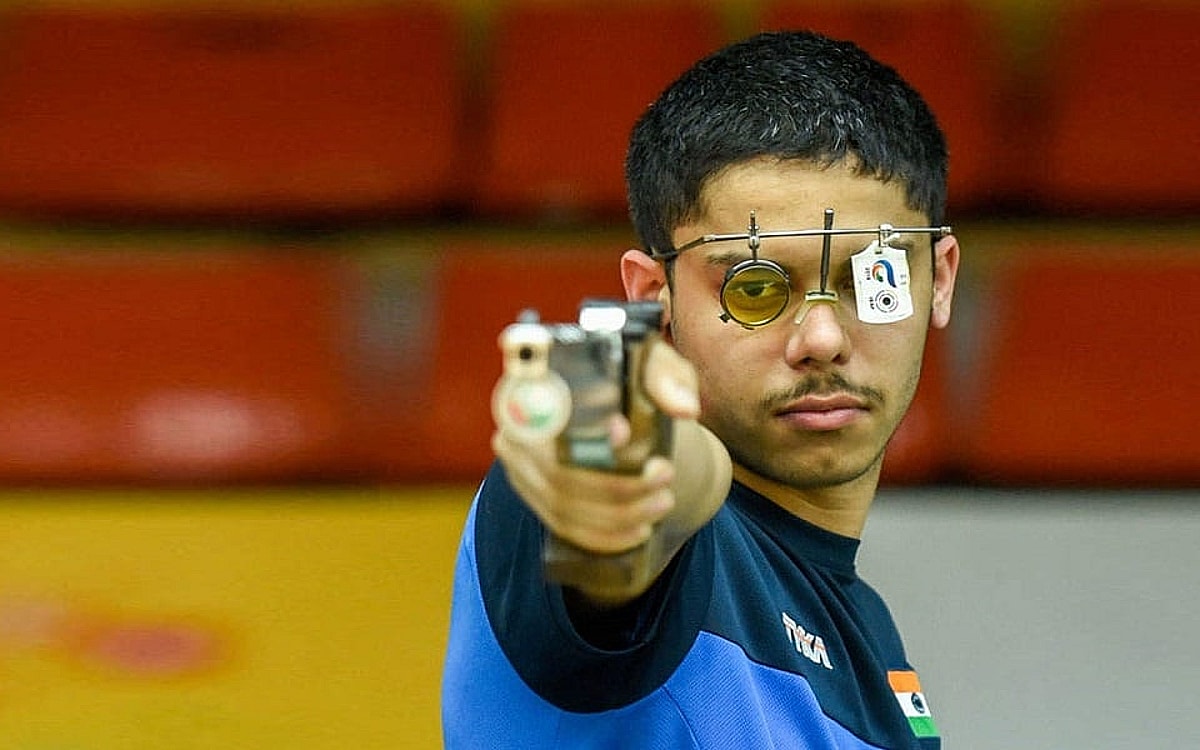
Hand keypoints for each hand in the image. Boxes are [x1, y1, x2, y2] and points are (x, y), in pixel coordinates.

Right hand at [492, 339, 700, 554]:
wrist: (614, 401)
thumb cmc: (629, 375)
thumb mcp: (650, 363)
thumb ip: (666, 376)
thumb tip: (684, 408)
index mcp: (532, 383)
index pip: (543, 413)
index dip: (576, 429)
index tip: (627, 432)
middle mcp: (515, 425)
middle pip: (556, 470)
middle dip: (617, 484)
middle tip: (664, 476)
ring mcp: (518, 465)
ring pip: (562, 505)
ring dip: (618, 514)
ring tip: (662, 503)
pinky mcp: (532, 494)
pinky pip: (562, 526)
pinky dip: (603, 535)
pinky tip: (637, 530)